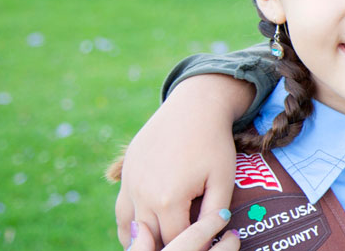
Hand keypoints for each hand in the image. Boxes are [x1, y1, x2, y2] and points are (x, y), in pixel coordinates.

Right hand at [114, 74, 254, 246]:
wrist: (193, 107)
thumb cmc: (213, 144)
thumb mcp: (222, 180)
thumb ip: (215, 213)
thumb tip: (213, 237)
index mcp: (168, 200)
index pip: (178, 239)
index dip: (194, 246)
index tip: (204, 246)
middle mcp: (143, 194)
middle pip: (152, 237)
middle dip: (169, 245)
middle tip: (183, 247)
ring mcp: (130, 184)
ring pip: (130, 228)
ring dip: (144, 241)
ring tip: (160, 248)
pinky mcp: (126, 173)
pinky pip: (122, 209)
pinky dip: (130, 226)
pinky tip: (141, 234)